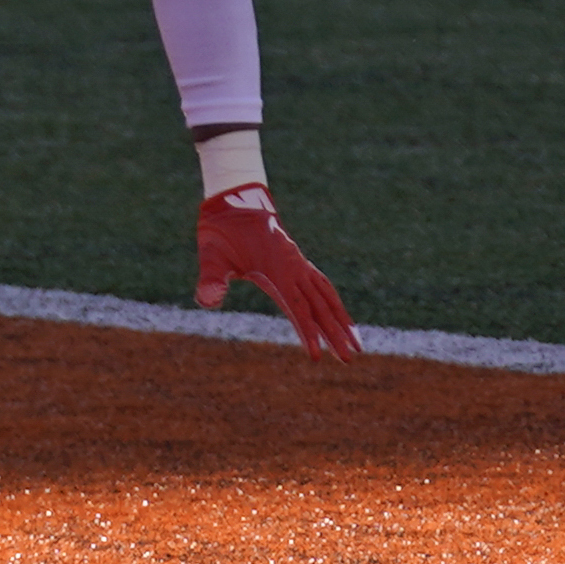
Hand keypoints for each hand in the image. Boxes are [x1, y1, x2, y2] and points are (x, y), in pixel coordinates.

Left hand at [195, 185, 359, 361]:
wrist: (234, 202)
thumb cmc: (221, 231)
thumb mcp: (211, 254)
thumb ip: (211, 278)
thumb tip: (207, 302)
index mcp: (277, 270)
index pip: (298, 308)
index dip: (309, 333)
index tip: (318, 357)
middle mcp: (295, 268)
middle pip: (320, 307)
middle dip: (335, 335)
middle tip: (350, 361)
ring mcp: (300, 265)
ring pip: (327, 297)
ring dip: (342, 321)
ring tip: (357, 345)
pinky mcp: (298, 263)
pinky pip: (323, 286)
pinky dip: (335, 304)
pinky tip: (340, 318)